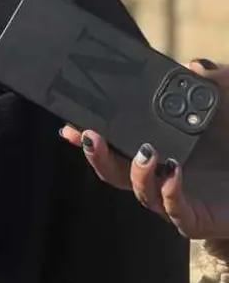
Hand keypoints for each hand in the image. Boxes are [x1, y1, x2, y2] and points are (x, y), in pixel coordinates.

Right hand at [61, 58, 228, 243]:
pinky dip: (168, 192)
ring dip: (136, 172)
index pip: (115, 145)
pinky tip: (173, 173)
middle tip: (88, 134)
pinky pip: (173, 210)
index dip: (89, 137)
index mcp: (159, 148)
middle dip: (96, 155)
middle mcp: (160, 174)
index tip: (68, 122)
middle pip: (114, 172)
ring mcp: (175, 198)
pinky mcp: (194, 218)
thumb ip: (219, 82)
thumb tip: (195, 65)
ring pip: (139, 191)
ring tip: (147, 151)